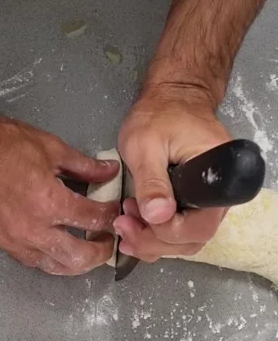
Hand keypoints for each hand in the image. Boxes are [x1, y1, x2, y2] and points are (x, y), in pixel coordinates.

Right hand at [0, 88, 119, 274]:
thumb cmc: (1, 143)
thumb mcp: (50, 147)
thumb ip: (84, 165)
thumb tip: (109, 172)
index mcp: (49, 201)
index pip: (92, 219)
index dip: (109, 216)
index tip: (114, 210)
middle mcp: (33, 228)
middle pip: (79, 257)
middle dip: (100, 252)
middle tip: (108, 242)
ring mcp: (15, 240)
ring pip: (55, 266)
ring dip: (76, 263)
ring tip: (87, 251)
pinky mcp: (0, 243)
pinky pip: (32, 261)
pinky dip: (50, 259)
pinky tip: (58, 249)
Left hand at [114, 86, 231, 261]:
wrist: (172, 100)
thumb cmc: (161, 114)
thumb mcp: (146, 145)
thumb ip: (152, 181)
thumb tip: (158, 215)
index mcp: (214, 179)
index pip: (199, 226)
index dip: (167, 233)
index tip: (135, 220)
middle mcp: (217, 197)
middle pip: (192, 239)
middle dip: (154, 240)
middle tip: (123, 224)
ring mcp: (206, 204)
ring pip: (184, 241)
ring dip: (152, 241)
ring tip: (125, 223)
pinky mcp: (193, 206)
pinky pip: (179, 232)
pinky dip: (155, 236)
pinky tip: (134, 225)